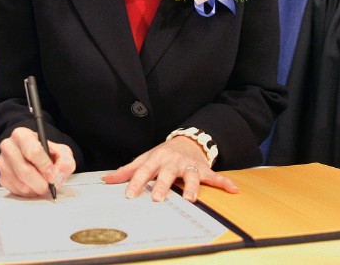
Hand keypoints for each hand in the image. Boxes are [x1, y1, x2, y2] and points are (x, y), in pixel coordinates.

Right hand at [0, 126, 75, 197]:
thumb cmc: (47, 152)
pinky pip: (16, 190)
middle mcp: (8, 146)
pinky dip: (29, 193)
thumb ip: (65, 161)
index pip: (32, 151)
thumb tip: (57, 176)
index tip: (53, 174)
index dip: (45, 166)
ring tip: (44, 185)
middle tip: (50, 185)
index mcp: (21, 134)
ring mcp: (2, 162)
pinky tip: (34, 186)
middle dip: (41, 182)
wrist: (35, 157)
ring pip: (20, 183)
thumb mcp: (61, 152)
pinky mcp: (1, 177)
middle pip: (24, 170)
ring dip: (36, 189)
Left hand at [101, 136, 237, 202]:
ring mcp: (189, 166)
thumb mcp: (145, 159)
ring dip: (192, 187)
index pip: (144, 170)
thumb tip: (105, 180)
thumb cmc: (162, 154)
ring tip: (191, 199)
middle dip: (163, 186)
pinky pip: (215, 176)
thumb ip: (127, 171)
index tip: (130, 195)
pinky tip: (234, 190)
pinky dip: (225, 183)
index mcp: (156, 159)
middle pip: (167, 174)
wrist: (187, 141)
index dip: (137, 182)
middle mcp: (173, 162)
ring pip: (191, 176)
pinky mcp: (203, 170)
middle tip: (157, 198)